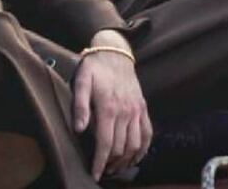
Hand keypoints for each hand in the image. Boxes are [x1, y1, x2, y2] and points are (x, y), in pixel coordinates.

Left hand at [73, 30, 151, 180]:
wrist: (116, 53)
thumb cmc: (95, 68)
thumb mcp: (82, 82)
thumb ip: (80, 105)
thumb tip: (80, 129)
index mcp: (109, 107)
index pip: (106, 143)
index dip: (100, 162)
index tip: (94, 174)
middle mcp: (126, 111)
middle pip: (121, 147)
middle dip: (111, 164)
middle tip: (102, 172)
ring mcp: (137, 110)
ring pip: (135, 144)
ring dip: (126, 160)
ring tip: (115, 168)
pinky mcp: (143, 108)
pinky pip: (148, 133)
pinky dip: (143, 149)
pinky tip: (136, 158)